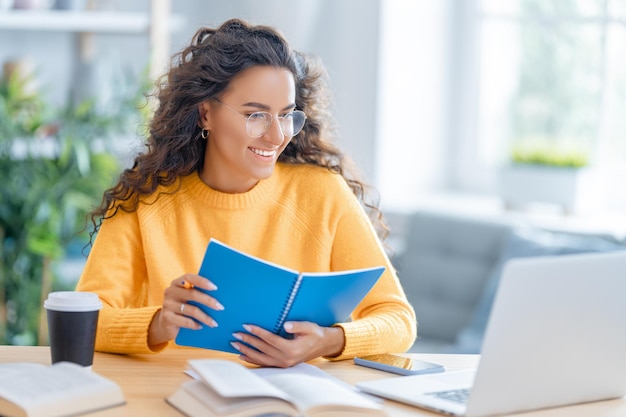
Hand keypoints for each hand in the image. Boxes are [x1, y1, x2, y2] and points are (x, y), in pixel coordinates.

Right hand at [148, 274, 222, 347]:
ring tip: (214, 323)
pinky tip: (201, 327)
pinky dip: (195, 325)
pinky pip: (185, 321)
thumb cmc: (183, 307)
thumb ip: (199, 293)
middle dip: (209, 301)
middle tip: (221, 307)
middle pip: (192, 294)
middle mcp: (170, 291)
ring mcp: (167, 304)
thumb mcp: (189, 299)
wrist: (166, 324)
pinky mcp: (166, 317)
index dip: (202, 281)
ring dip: (205, 317)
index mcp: (177, 283)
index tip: (215, 287)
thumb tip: (222, 295)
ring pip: (191, 310)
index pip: (189, 277)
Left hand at [230, 321, 344, 366]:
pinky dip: (252, 360)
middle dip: (248, 341)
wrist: (323, 345)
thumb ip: (297, 326)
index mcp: (292, 349)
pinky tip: (243, 355)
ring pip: (260, 358)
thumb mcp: (309, 327)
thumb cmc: (315, 333)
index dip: (257, 332)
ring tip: (234, 344)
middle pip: (263, 349)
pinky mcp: (282, 365)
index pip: (270, 339)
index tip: (246, 326)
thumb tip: (285, 325)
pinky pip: (264, 364)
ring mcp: (283, 364)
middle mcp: (286, 359)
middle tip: (236, 334)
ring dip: (246, 351)